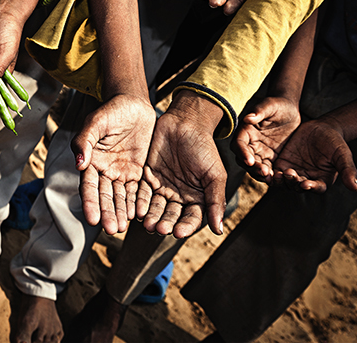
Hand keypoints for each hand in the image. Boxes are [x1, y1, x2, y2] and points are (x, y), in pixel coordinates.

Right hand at [71, 95, 155, 233]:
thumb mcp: (95, 123)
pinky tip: (138, 215)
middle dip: (108, 213)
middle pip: (105, 197)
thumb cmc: (110, 111)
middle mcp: (104, 170)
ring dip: (121, 213)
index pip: (89, 187)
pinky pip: (137, 190)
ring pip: (120, 197)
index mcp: (90, 161)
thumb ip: (84, 142)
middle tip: (112, 229)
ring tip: (123, 227)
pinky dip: (137, 203)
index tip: (93, 219)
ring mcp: (121, 172)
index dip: (91, 203)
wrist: (133, 104)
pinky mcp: (138, 171)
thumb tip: (78, 164)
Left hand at [136, 105, 226, 237]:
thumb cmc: (204, 148)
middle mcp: (179, 196)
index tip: (178, 232)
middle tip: (159, 229)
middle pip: (171, 215)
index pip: (191, 218)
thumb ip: (215, 201)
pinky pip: (142, 193)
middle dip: (166, 223)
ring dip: (151, 216)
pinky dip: (140, 202)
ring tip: (148, 224)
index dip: (185, 226)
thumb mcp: (215, 175)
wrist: (185, 123)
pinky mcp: (147, 177)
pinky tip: (137, 210)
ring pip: (155, 207)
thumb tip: (218, 230)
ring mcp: (162, 187)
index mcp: (197, 198)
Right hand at [232, 97, 300, 182]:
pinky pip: (269, 169)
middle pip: (245, 159)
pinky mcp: (270, 159)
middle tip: (264, 172)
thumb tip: (247, 118)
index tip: (250, 161)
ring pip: (255, 168)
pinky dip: (272, 175)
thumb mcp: (269, 105)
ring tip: (272, 178)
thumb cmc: (278, 105)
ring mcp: (259, 153)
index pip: (238, 144)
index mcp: (244, 132)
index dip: (242, 153)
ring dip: (261, 174)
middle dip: (253, 168)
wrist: (290, 111)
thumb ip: (259, 111)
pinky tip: (280, 177)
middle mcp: (249, 144)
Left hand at [273, 119, 356, 192]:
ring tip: (277, 173)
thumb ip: (347, 170)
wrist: (321, 129)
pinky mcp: (282, 164)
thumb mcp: (342, 155)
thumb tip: (356, 188)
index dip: (311, 187)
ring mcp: (293, 173)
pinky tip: (265, 168)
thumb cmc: (335, 143)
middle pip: (297, 186)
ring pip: (284, 181)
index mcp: (321, 180)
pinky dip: (270, 172)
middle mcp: (306, 179)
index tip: (306, 184)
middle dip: (292, 182)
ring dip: (280, 179)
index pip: (316, 188)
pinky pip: (274, 171)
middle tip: (289, 174)